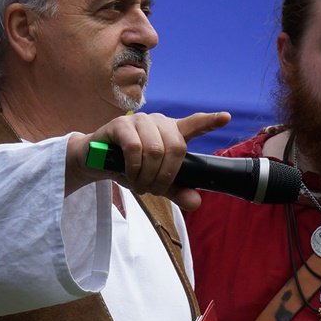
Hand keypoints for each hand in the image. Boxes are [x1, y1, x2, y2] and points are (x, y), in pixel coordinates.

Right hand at [66, 110, 230, 213]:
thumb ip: (177, 191)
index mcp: (171, 132)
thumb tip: (197, 203)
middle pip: (176, 147)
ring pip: (155, 149)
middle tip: (153, 189)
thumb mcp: (155, 182)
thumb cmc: (129, 168)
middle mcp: (158, 122)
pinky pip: (134, 147)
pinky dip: (134, 168)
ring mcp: (139, 121)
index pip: (194, 124)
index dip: (211, 121)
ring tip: (139, 185)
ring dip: (148, 175)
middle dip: (166, 175)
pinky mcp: (120, 125)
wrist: (95, 162)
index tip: (226, 118)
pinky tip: (130, 175)